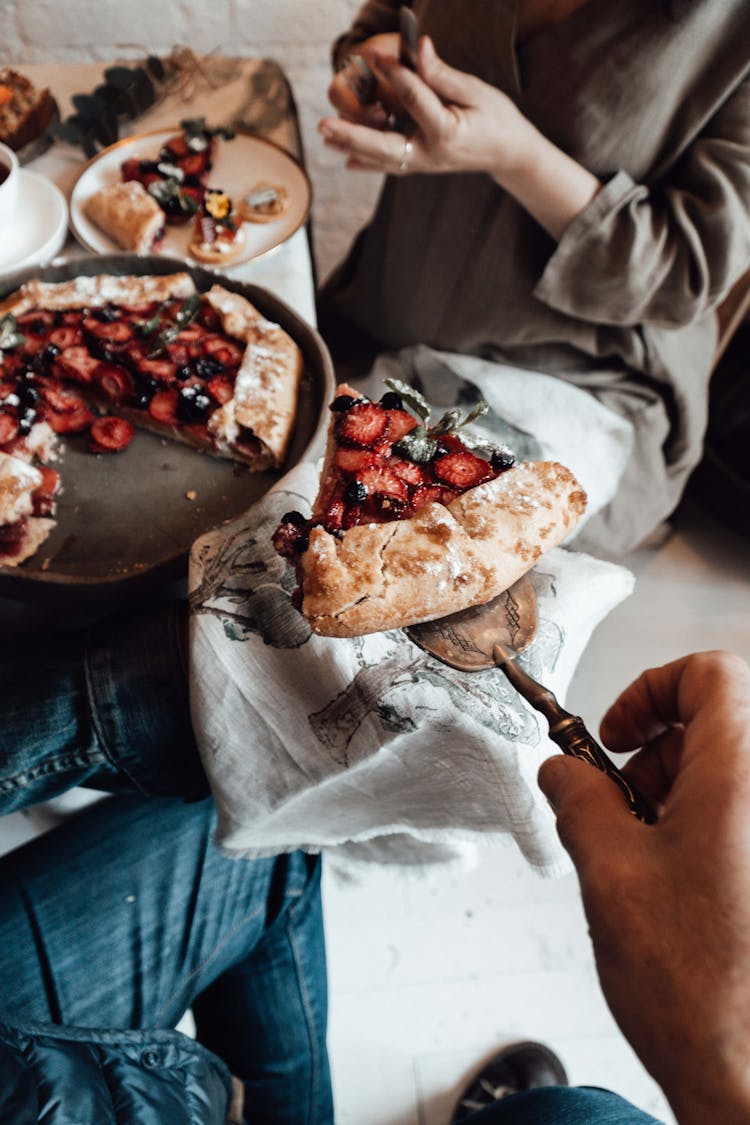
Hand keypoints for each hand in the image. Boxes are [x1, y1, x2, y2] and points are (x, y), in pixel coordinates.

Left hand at [320, 36, 599, 239]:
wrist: (508, 153)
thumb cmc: (496, 118)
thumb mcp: (476, 91)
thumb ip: (443, 75)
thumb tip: (418, 48)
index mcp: (446, 132)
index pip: (413, 99)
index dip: (394, 74)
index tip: (374, 54)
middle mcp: (430, 154)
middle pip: (384, 146)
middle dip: (352, 134)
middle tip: (324, 124)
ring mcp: (424, 165)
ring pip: (381, 159)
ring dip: (351, 147)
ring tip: (324, 136)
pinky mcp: (421, 166)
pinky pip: (389, 166)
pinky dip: (367, 162)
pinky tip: (346, 160)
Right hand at [538, 651, 749, 1123]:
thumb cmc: (695, 987)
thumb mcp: (608, 871)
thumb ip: (578, 799)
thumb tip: (561, 770)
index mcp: (742, 776)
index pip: (709, 673)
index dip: (652, 688)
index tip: (613, 734)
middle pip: (718, 723)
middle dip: (653, 753)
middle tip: (614, 805)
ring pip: (730, 773)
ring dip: (675, 794)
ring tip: (637, 854)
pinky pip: (743, 818)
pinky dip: (703, 828)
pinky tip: (671, 882)